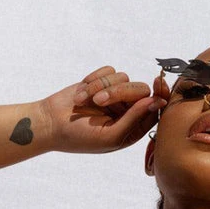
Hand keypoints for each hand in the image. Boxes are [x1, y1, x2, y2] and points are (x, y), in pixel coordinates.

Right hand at [39, 66, 169, 154]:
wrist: (50, 124)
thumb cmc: (80, 137)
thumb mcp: (110, 135)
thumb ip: (134, 120)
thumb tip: (156, 101)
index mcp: (133, 128)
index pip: (155, 109)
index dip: (159, 96)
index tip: (158, 83)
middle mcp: (126, 111)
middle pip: (140, 90)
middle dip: (119, 92)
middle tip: (99, 101)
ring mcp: (114, 95)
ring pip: (123, 78)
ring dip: (101, 87)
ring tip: (83, 101)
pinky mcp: (101, 82)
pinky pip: (108, 71)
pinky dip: (93, 80)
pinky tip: (80, 95)